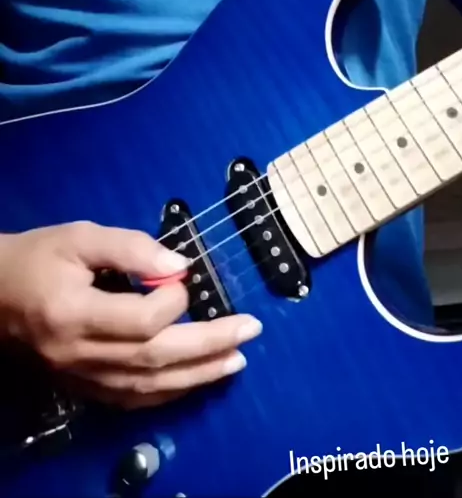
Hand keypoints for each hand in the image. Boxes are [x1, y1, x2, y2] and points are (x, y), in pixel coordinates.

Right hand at [0, 221, 261, 408]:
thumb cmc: (37, 258)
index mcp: (74, 313)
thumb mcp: (80, 237)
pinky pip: (132, 398)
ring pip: (148, 385)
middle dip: (209, 345)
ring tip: (236, 361)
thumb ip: (130, 247)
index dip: (173, 300)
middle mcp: (79, 353)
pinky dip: (169, 391)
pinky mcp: (83, 387)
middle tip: (250, 331)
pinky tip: (196, 381)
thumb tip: (180, 265)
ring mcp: (81, 377)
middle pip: (154, 358)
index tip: (182, 277)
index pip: (139, 321)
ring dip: (198, 375)